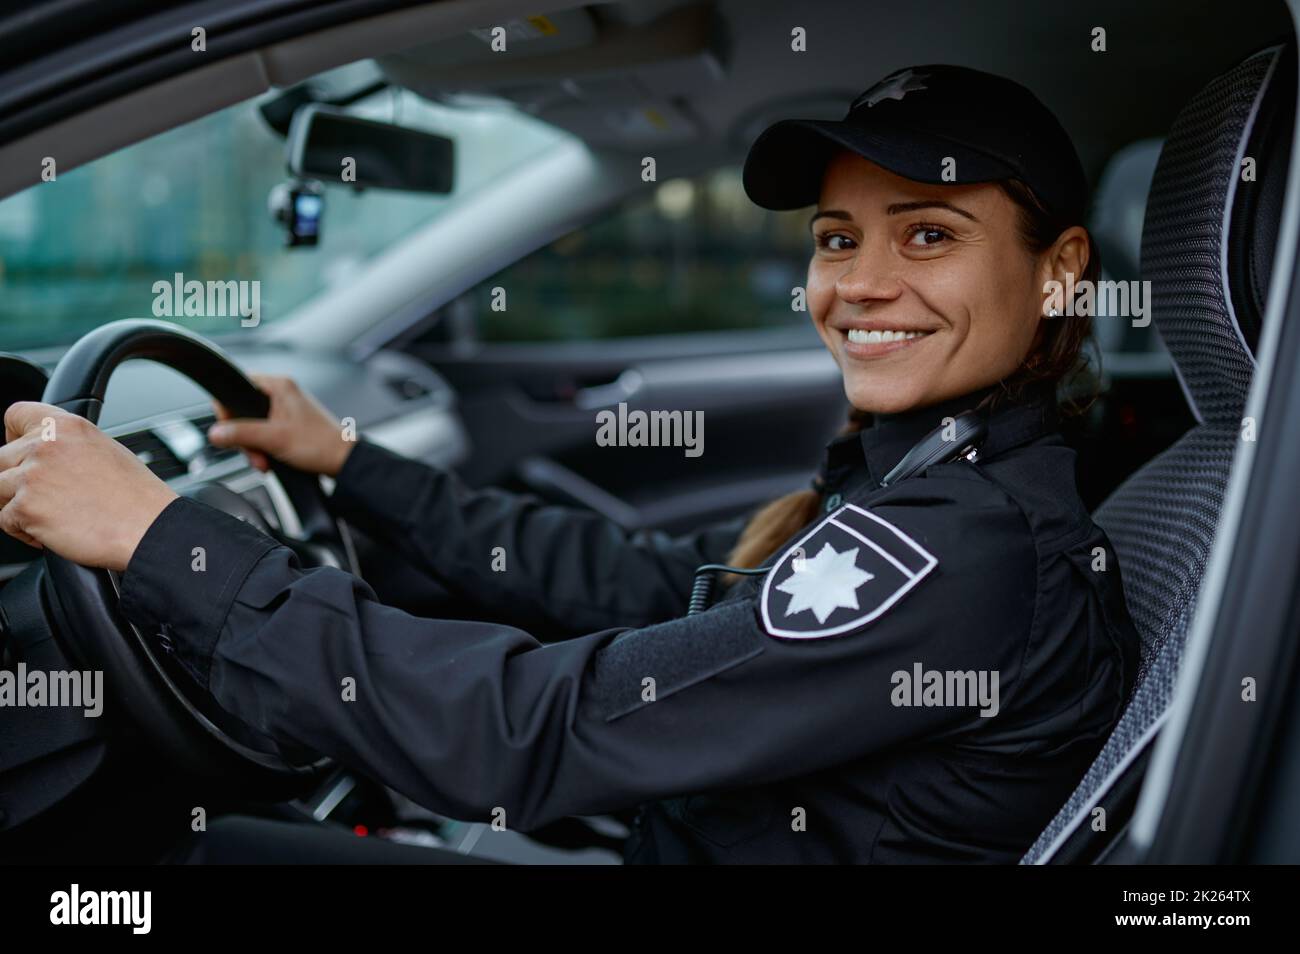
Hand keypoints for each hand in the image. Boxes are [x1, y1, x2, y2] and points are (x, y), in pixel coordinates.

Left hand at [0, 403, 178, 571]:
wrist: (149, 528)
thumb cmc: (137, 497)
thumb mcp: (105, 450)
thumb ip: (67, 445)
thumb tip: (43, 455)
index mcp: (67, 426)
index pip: (15, 415)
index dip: (14, 436)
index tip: (24, 455)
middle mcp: (45, 445)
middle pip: (1, 459)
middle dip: (16, 479)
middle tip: (45, 496)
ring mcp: (32, 476)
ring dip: (18, 505)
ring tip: (49, 516)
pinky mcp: (26, 508)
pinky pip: (4, 519)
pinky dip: (24, 530)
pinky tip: (53, 532)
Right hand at [208, 374, 354, 476]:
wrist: (345, 462)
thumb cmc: (321, 445)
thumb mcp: (274, 439)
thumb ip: (241, 433)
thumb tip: (215, 432)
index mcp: (279, 386)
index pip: (237, 386)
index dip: (228, 410)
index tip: (228, 430)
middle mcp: (282, 393)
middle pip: (243, 410)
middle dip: (244, 437)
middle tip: (254, 454)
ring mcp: (285, 409)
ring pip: (253, 425)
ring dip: (254, 447)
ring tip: (264, 462)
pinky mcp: (289, 424)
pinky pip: (265, 434)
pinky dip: (264, 448)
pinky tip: (269, 461)